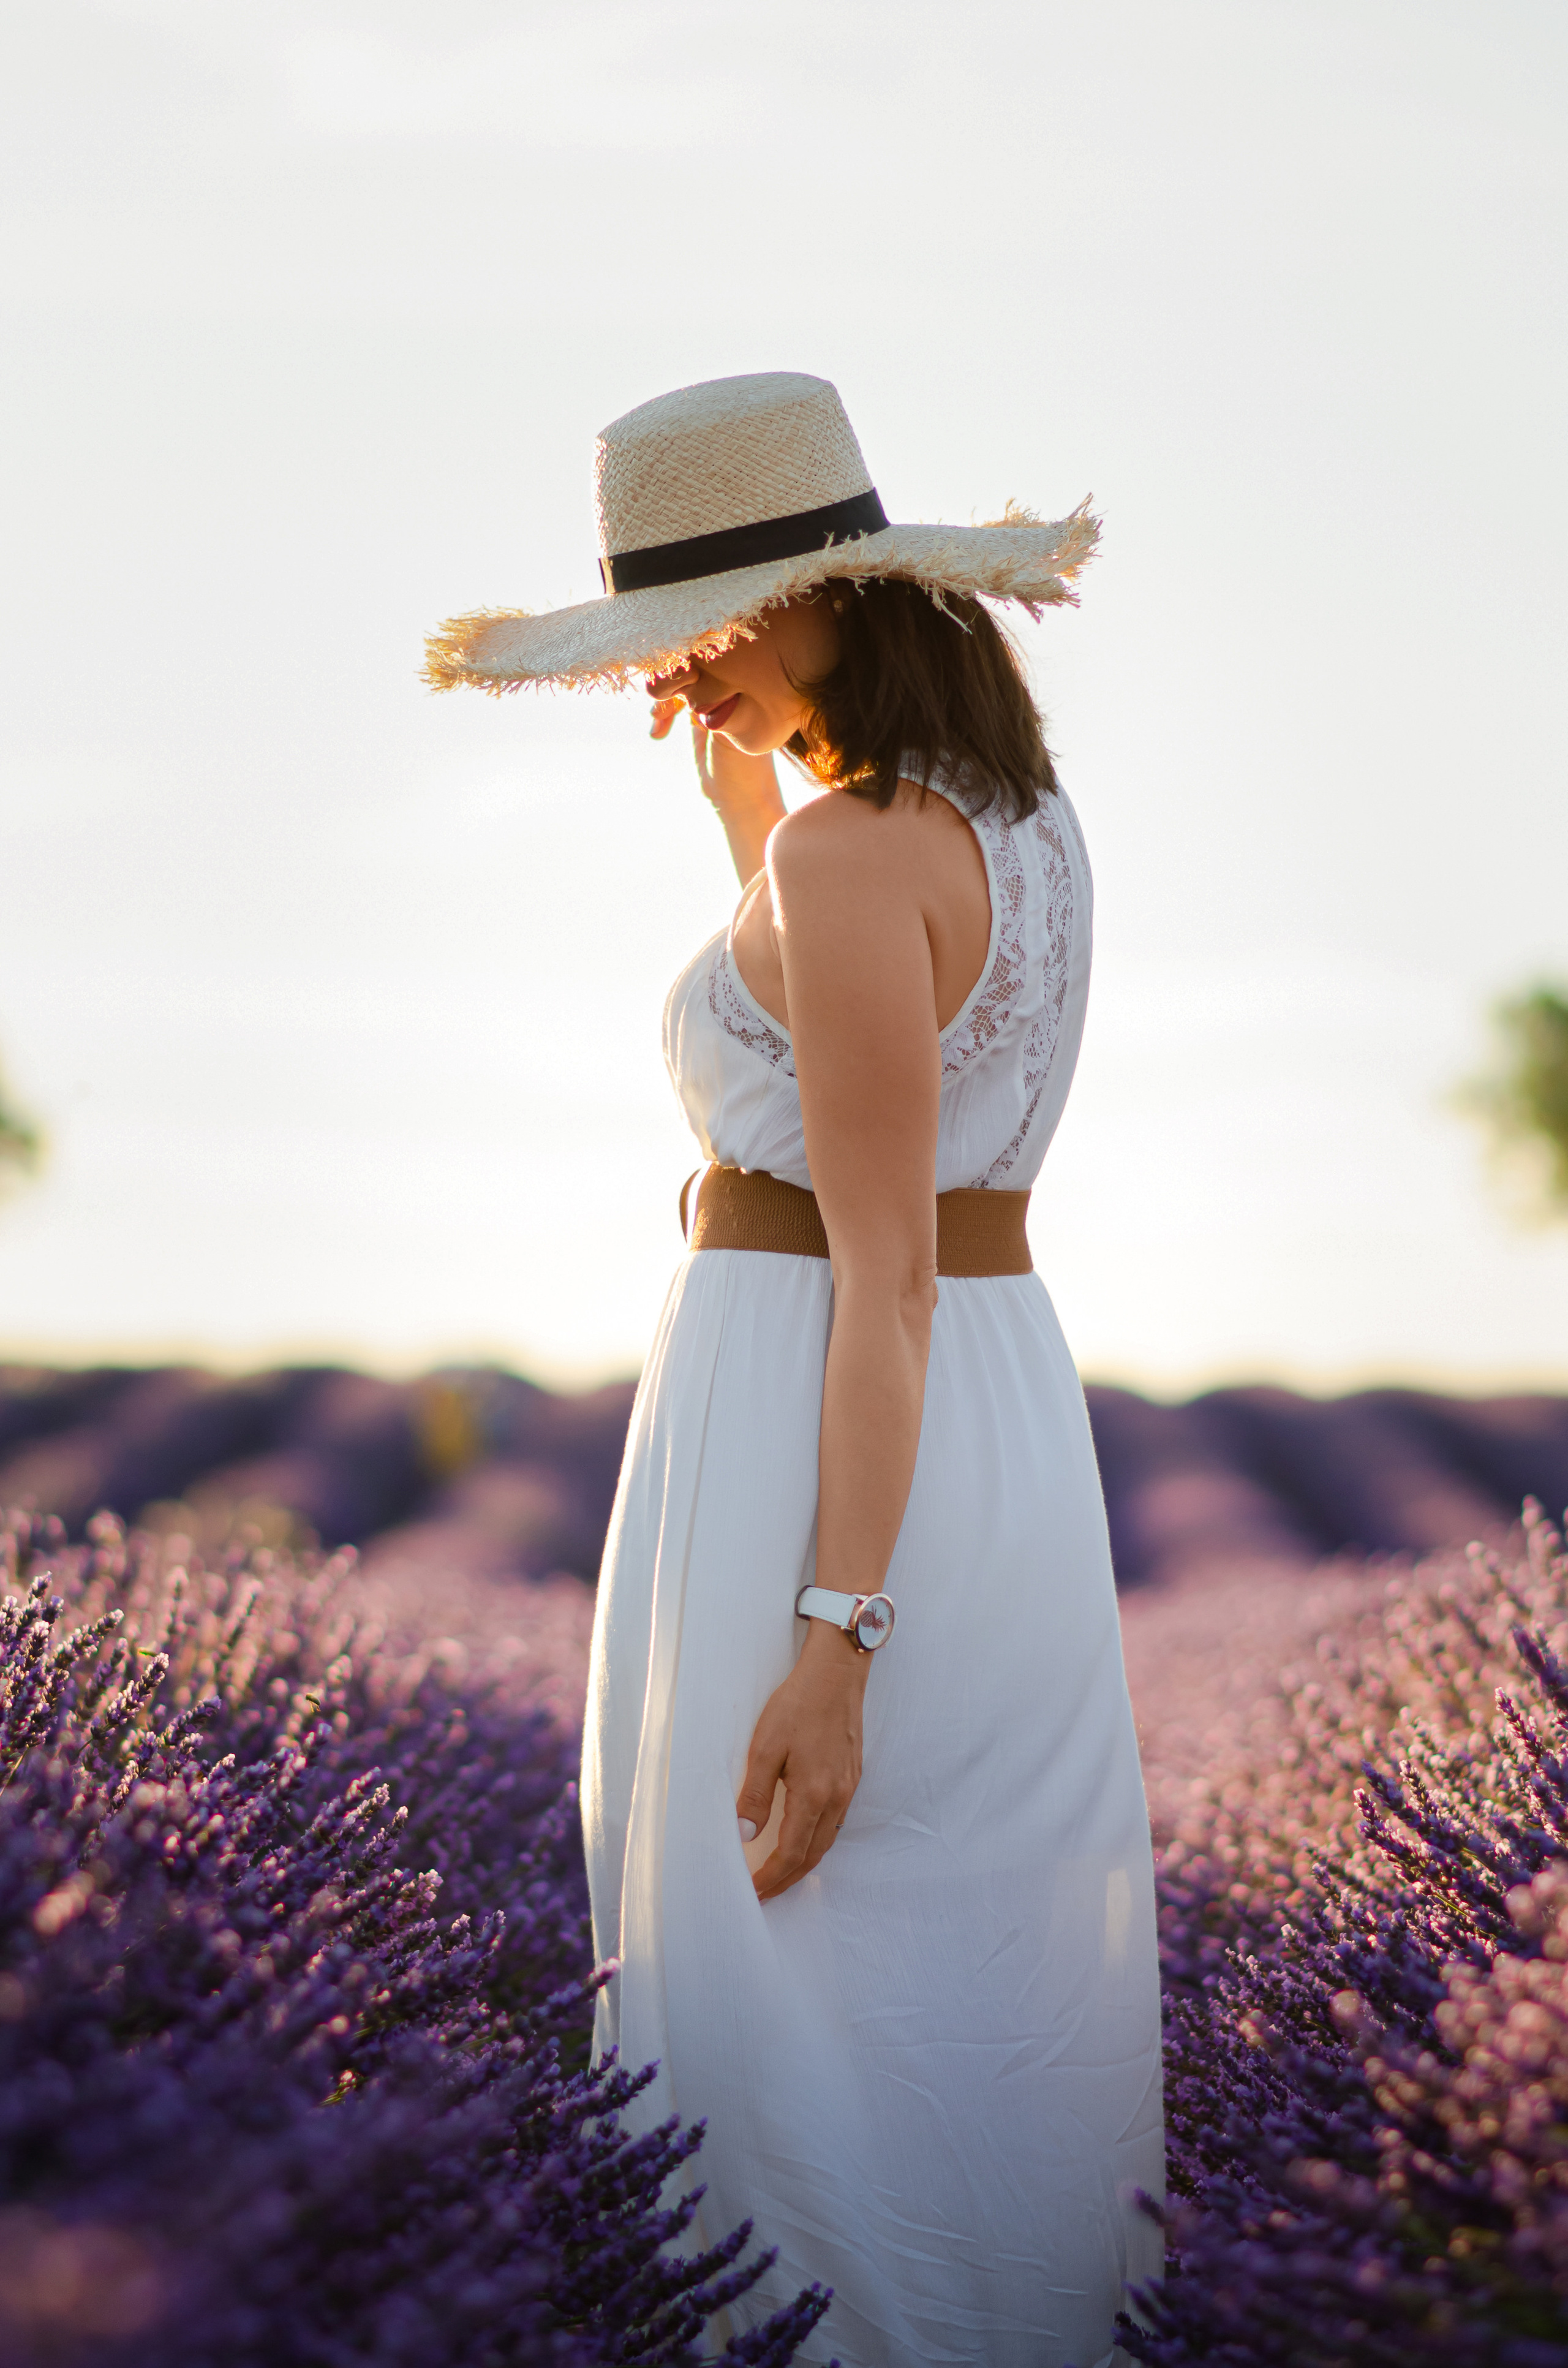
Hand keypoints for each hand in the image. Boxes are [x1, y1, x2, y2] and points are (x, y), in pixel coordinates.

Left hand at [736, 1620, 869, 1899]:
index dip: (771, 1878)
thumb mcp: (765, 1746)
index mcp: (814, 1794)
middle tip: (765, 1895)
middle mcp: (836, 1797)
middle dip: (788, 1880)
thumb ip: (755, 1794)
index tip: (753, 1893)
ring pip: (827, 1841)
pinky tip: (804, 1838)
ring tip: (781, 1875)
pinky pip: (837, 1822)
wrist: (837, 1673)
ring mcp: (848, 1788)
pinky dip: (818, 1841)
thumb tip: (745, 1835)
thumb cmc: (798, 1704)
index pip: (791, 1853)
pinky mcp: (852, 1776)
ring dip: (804, 1863)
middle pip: (813, 1855)